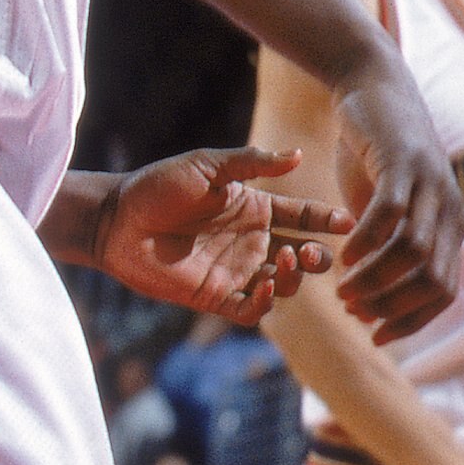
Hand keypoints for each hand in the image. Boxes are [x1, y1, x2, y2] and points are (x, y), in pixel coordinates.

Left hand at [90, 148, 350, 321]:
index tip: (347, 222)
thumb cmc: (160, 186)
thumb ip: (253, 162)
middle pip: (302, 255)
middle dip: (318, 255)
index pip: (303, 216)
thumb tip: (298, 156)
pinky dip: (266, 301)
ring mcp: (235, 271)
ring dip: (295, 277)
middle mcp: (252, 242)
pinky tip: (265, 283)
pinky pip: (252, 309)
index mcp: (256, 209)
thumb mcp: (208, 166)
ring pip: (284, 284)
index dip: (327, 220)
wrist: (116, 220)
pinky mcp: (215, 297)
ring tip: (288, 261)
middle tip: (312, 251)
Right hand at [330, 53, 463, 342]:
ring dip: (376, 279)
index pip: (444, 292)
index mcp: (451, 226)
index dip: (411, 320)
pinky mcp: (404, 162)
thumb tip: (368, 304)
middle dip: (392, 305)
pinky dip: (365, 243)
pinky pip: (390, 213)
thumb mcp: (385, 212)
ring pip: (413, 251)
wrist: (373, 89)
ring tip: (342, 289)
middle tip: (353, 310)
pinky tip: (342, 256)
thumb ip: (383, 252)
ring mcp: (431, 184)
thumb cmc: (375, 157)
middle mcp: (450, 208)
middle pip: (433, 279)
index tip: (374, 335)